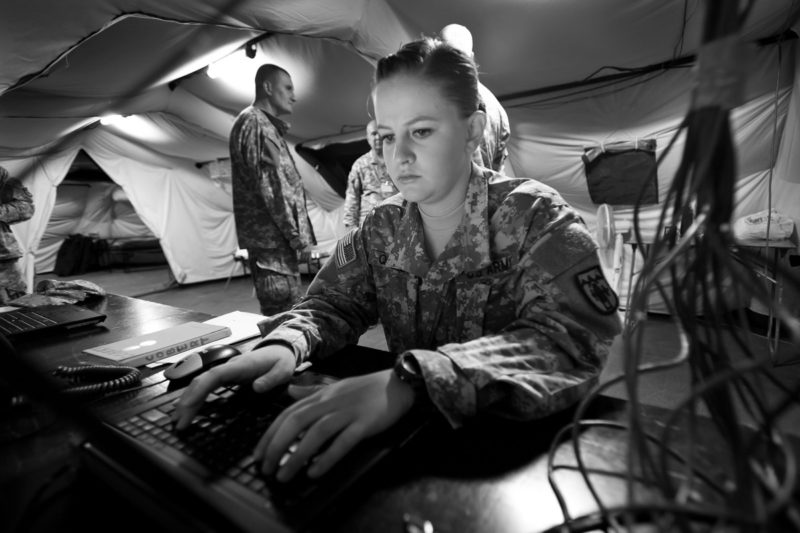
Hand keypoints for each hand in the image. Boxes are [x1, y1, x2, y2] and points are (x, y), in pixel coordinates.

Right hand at [171, 343, 295, 429]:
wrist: (281, 348)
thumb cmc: (281, 360)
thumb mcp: (283, 370)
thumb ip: (271, 379)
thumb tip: (256, 387)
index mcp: (240, 366)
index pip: (214, 375)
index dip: (199, 389)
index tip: (188, 406)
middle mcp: (228, 367)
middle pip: (202, 381)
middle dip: (188, 401)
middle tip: (178, 422)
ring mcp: (225, 371)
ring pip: (201, 383)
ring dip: (188, 400)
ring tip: (177, 420)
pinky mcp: (226, 376)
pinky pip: (206, 386)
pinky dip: (195, 397)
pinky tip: (188, 409)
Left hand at [254, 368, 415, 481]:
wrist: (398, 383)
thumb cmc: (367, 388)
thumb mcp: (336, 387)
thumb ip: (311, 392)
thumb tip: (289, 392)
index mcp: (322, 395)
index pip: (289, 414)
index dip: (270, 434)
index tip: (258, 454)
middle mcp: (331, 402)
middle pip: (297, 422)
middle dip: (277, 446)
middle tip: (266, 469)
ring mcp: (348, 412)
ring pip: (316, 433)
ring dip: (297, 455)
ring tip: (285, 475)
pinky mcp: (365, 423)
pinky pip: (343, 441)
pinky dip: (327, 457)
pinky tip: (315, 471)